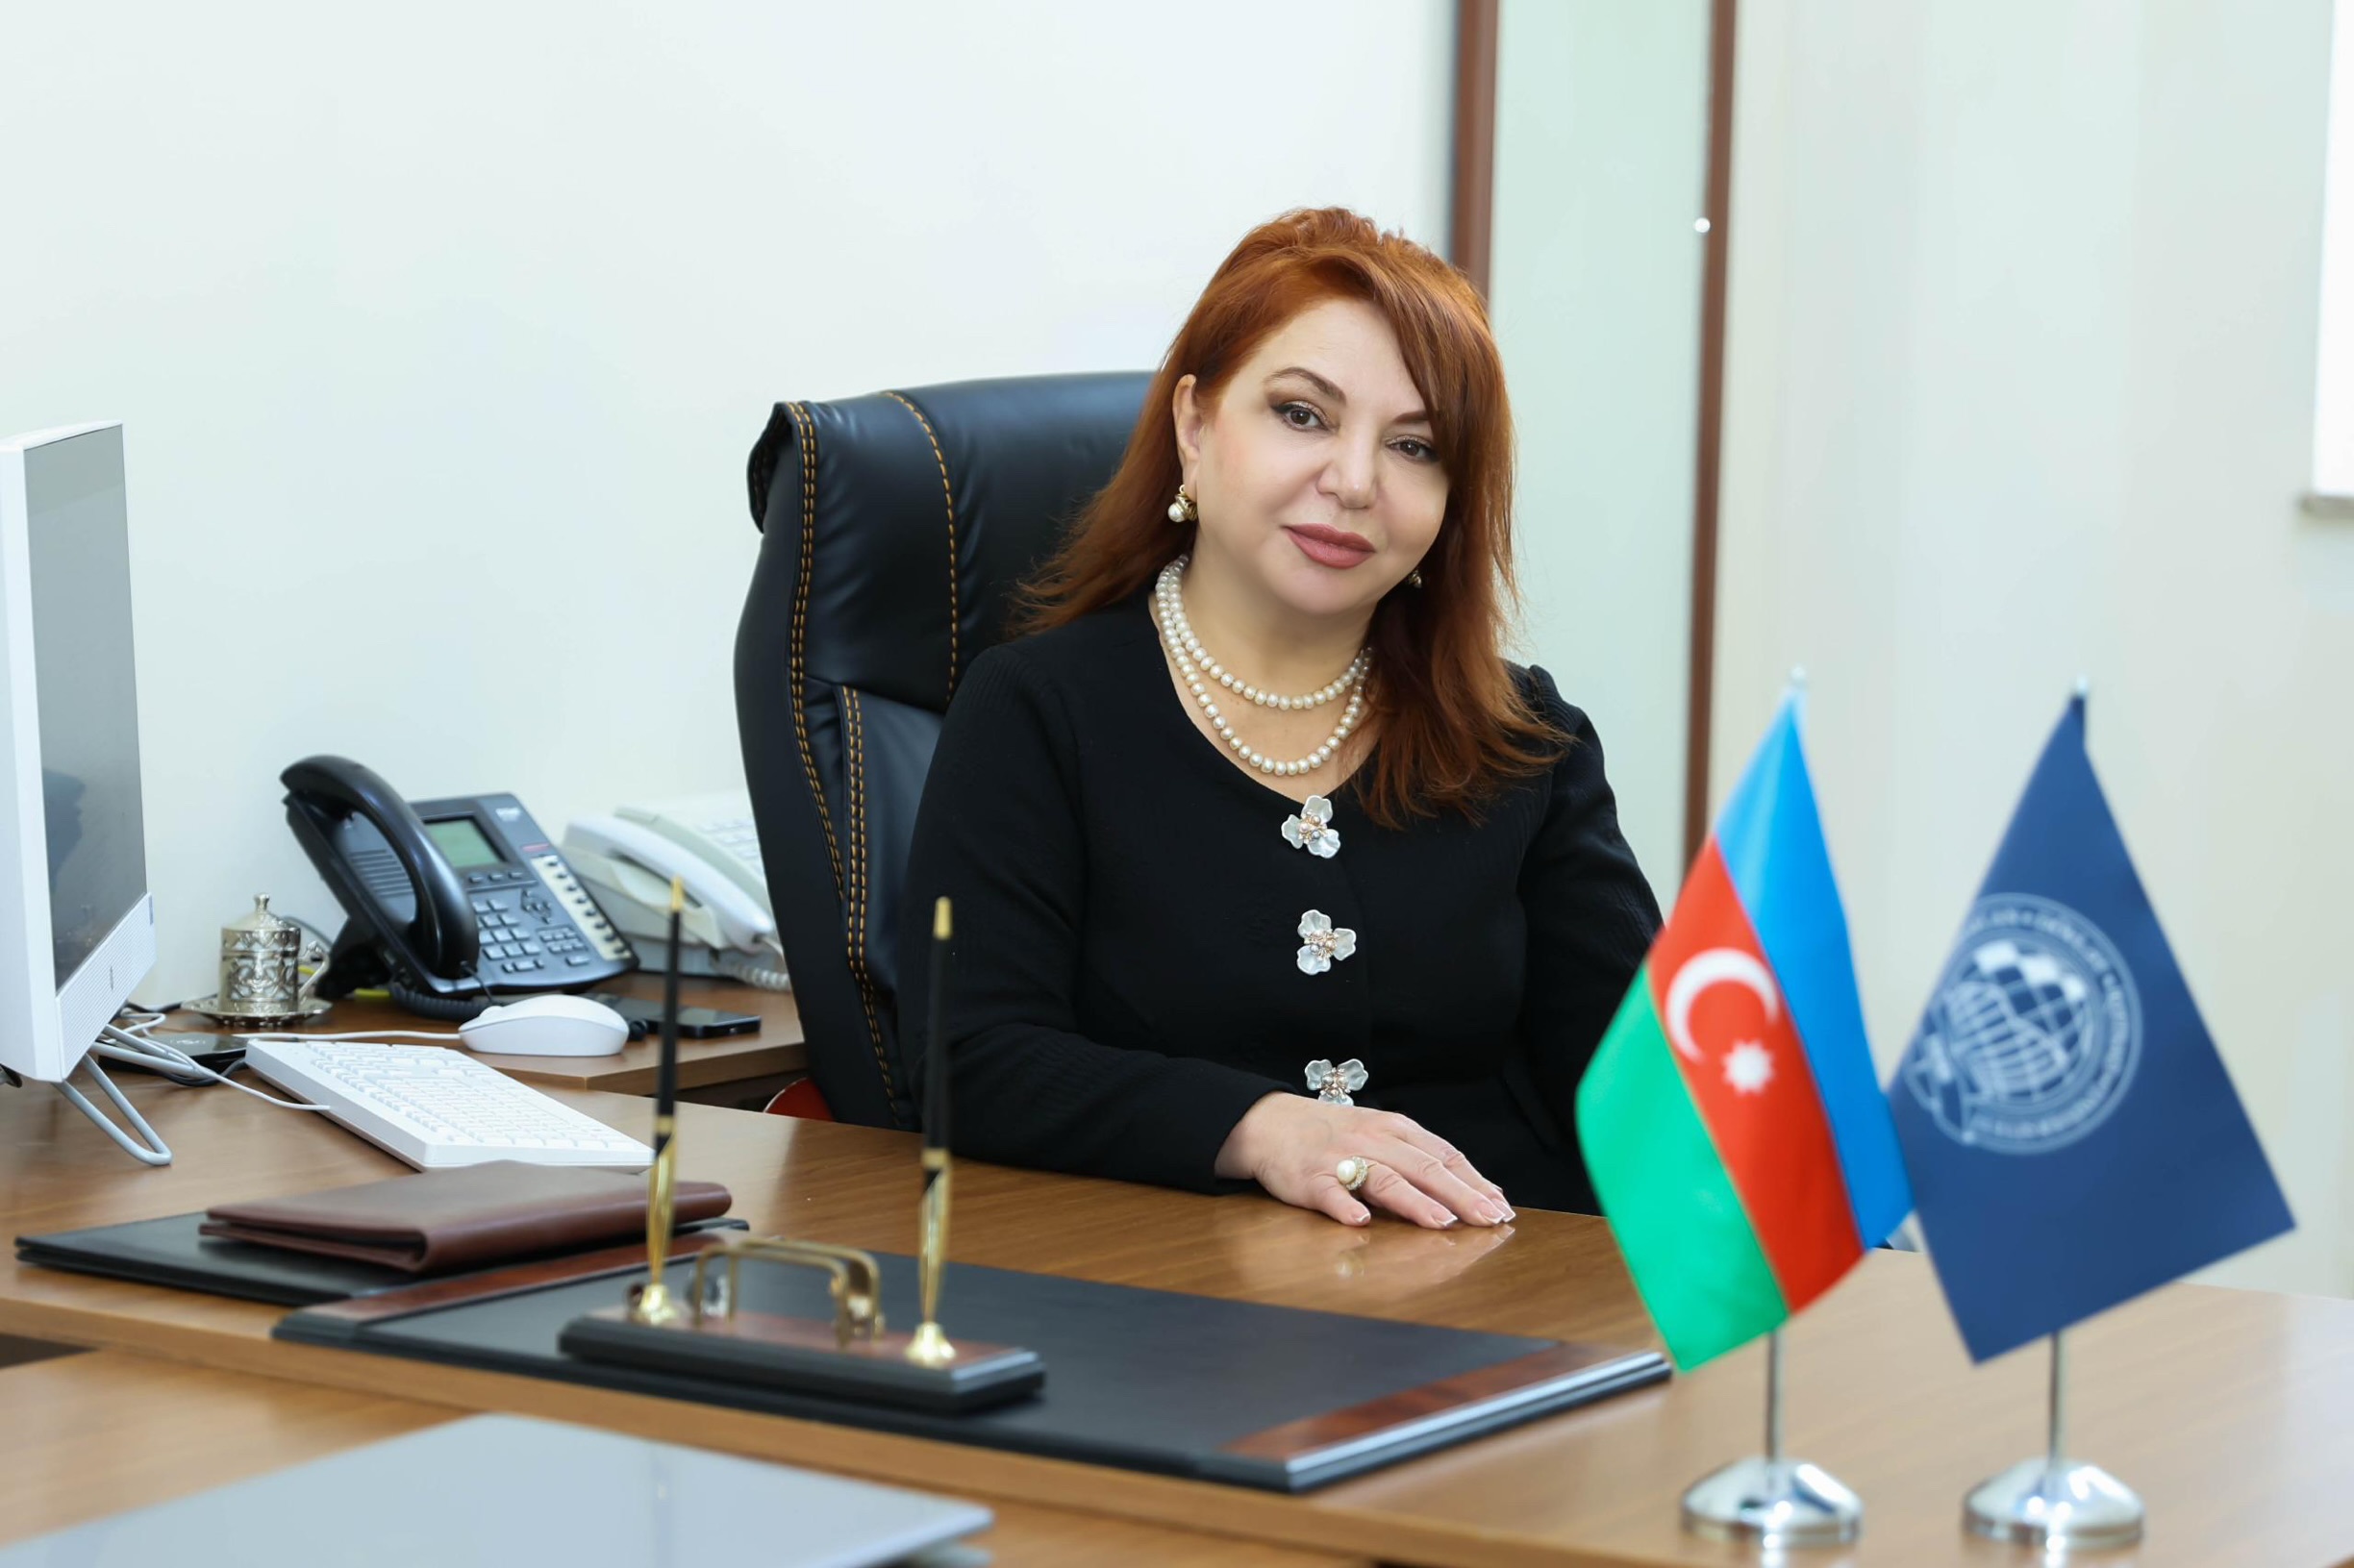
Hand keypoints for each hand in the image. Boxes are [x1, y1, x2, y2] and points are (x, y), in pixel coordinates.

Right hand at [1214, 1093, 1514, 1228]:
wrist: (1270, 1122)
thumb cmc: (1335, 1134)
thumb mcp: (1381, 1134)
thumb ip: (1419, 1157)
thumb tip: (1473, 1189)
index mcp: (1395, 1129)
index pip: (1444, 1155)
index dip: (1474, 1182)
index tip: (1501, 1207)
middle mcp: (1373, 1141)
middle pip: (1423, 1168)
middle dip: (1460, 1195)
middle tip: (1490, 1220)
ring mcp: (1341, 1159)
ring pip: (1384, 1179)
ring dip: (1414, 1202)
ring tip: (1442, 1222)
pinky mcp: (1308, 1178)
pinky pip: (1329, 1193)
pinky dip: (1344, 1206)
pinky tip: (1360, 1222)